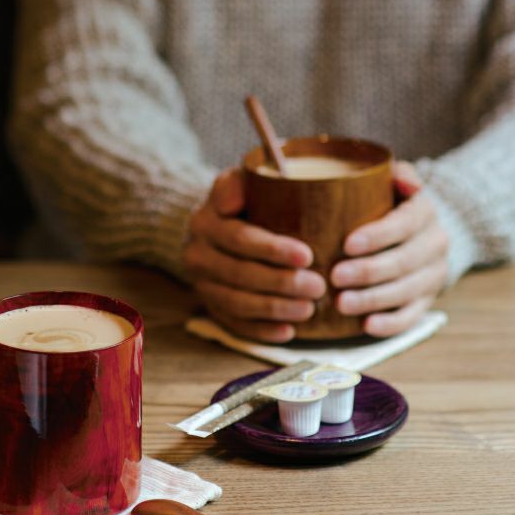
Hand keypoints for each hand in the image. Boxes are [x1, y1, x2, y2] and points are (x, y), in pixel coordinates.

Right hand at [184, 168, 325, 341]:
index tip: (307, 256)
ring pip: (237, 303)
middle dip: (281, 284)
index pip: (239, 238)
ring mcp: (202, 285)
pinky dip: (262, 331)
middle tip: (317, 287)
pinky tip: (288, 332)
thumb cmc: (242, 203)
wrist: (214, 229)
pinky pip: (234, 324)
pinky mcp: (211, 307)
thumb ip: (237, 181)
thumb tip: (233, 199)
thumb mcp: (237, 181)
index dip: (273, 249)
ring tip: (308, 309)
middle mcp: (198, 256)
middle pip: (240, 274)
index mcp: (206, 223)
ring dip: (274, 309)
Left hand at [331, 161, 448, 336]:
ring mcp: (433, 275)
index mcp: (424, 213)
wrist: (421, 233)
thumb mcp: (393, 183)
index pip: (404, 224)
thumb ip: (394, 175)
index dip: (377, 236)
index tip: (346, 244)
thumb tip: (400, 178)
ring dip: (373, 300)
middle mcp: (435, 244)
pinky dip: (390, 324)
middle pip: (403, 261)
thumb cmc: (389, 206)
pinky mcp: (427, 300)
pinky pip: (412, 316)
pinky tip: (366, 326)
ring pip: (407, 291)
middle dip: (368, 271)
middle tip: (335, 277)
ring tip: (341, 304)